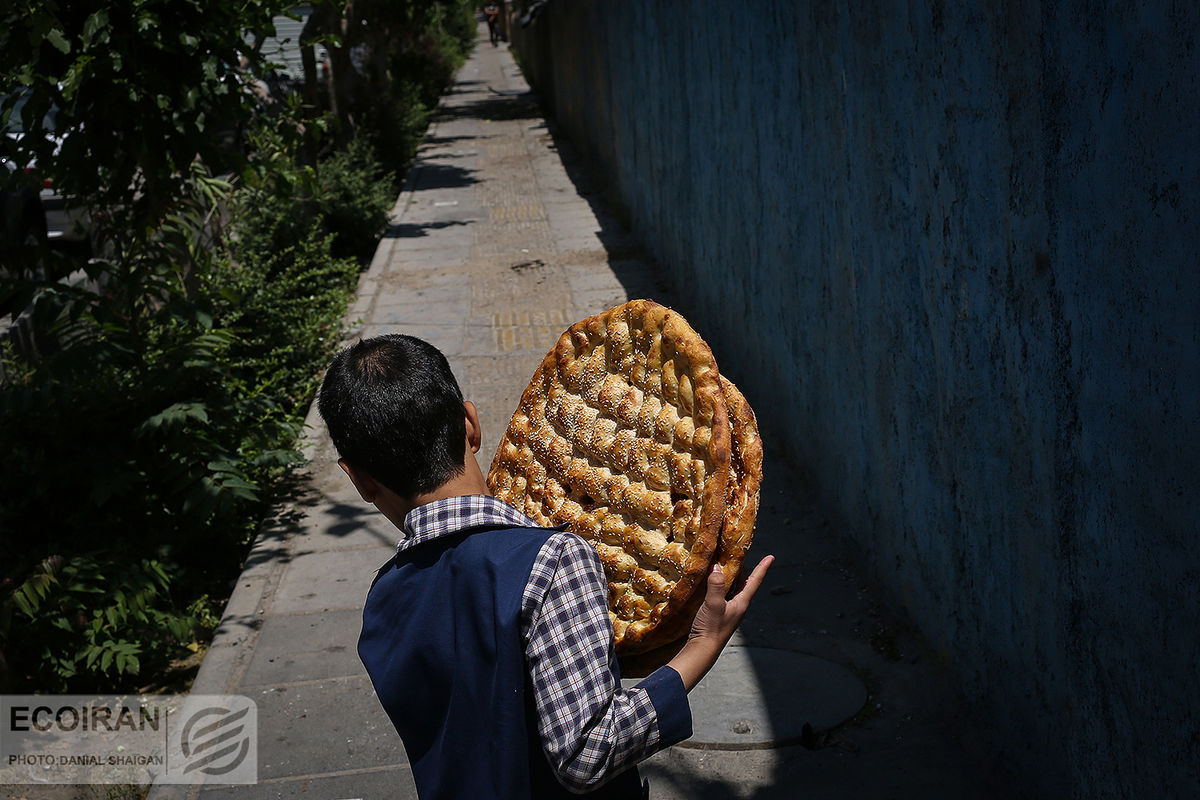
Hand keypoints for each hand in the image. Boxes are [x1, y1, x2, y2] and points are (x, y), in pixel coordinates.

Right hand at [667, 555, 773, 690]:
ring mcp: (729, 610)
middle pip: (745, 583)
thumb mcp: (714, 604)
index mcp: (742, 603)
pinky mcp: (719, 614)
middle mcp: (738, 605)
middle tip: (740, 554)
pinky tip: (712, 582)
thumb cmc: (711, 628)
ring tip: (726, 563)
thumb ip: (716, 585)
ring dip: (732, 576)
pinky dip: (721, 584)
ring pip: (734, 588)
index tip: (771, 556)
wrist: (703, 650)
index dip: (762, 568)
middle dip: (744, 568)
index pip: (754, 581)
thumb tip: (716, 567)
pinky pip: (723, 594)